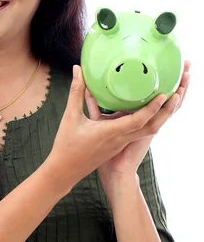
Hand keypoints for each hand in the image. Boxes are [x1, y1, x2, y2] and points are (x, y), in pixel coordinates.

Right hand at [44, 62, 189, 195]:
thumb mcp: (70, 116)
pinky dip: (147, 121)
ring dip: (159, 116)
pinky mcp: (118, 145)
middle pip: (151, 126)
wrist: (65, 171)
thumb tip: (77, 70)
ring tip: (167, 99)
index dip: (152, 108)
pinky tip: (146, 110)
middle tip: (176, 93)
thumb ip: (76, 92)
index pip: (138, 121)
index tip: (163, 94)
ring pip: (146, 130)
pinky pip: (138, 132)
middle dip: (165, 111)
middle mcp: (120, 139)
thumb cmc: (67, 146)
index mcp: (111, 133)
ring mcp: (121, 143)